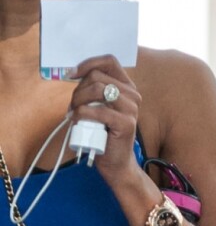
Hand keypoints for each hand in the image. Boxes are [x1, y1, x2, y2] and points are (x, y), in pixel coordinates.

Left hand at [67, 54, 141, 182]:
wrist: (116, 164)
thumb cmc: (104, 134)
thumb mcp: (100, 107)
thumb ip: (94, 91)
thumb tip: (74, 74)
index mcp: (127, 86)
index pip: (110, 61)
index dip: (88, 63)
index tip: (72, 74)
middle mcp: (132, 94)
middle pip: (97, 77)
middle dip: (78, 90)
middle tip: (72, 107)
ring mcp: (131, 108)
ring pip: (97, 90)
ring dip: (78, 101)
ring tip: (73, 114)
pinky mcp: (126, 123)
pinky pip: (98, 111)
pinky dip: (81, 114)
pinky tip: (77, 121)